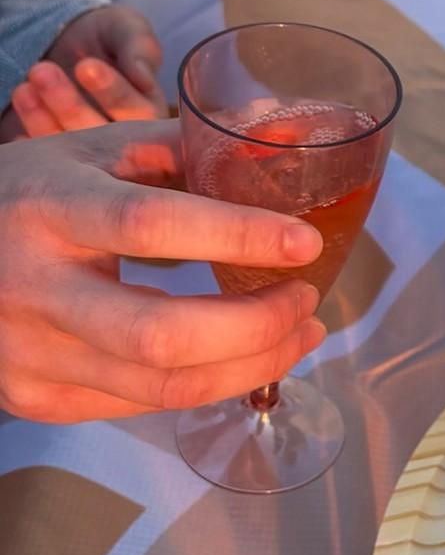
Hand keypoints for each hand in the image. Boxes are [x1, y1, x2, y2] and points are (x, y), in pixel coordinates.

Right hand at [0, 117, 325, 423]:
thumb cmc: (28, 192)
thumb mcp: (87, 150)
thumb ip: (178, 150)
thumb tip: (275, 152)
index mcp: (50, 208)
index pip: (151, 225)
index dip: (237, 235)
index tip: (304, 241)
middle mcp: (32, 288)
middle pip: (162, 335)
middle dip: (258, 327)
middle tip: (307, 299)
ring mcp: (28, 353)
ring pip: (163, 386)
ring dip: (252, 366)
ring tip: (298, 333)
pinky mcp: (34, 398)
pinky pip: (143, 404)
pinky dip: (207, 383)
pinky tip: (242, 357)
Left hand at [1, 5, 166, 140]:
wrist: (68, 44)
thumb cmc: (106, 36)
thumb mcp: (126, 28)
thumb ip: (139, 46)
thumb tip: (144, 77)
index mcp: (150, 111)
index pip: (139, 112)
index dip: (113, 92)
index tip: (86, 66)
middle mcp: (126, 139)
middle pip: (104, 137)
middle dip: (71, 106)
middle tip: (42, 71)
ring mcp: (90, 151)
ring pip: (71, 149)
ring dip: (43, 122)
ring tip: (23, 89)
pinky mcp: (59, 156)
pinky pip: (45, 161)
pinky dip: (30, 146)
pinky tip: (16, 132)